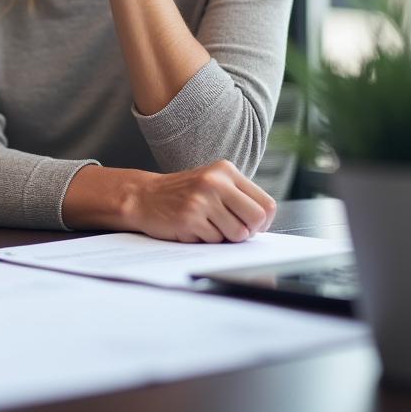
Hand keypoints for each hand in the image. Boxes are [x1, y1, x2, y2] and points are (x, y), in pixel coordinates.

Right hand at [127, 160, 275, 242]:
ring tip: (206, 225)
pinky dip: (206, 240)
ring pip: (237, 234)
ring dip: (224, 237)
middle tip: (229, 228)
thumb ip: (238, 197)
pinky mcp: (190, 218)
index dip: (262, 222)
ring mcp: (202, 199)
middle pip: (257, 219)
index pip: (266, 204)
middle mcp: (215, 181)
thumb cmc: (183, 194)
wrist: (143, 196)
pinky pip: (215, 241)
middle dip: (247, 231)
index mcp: (225, 170)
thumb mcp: (212, 183)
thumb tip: (266, 223)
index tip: (248, 224)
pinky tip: (192, 227)